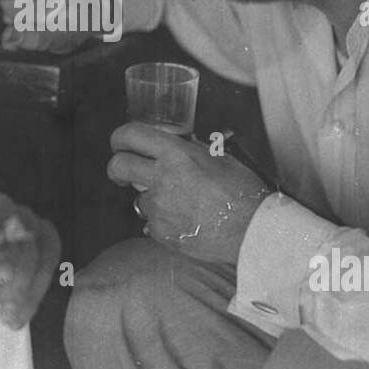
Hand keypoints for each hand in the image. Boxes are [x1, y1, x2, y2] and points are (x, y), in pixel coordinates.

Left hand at [0, 192, 59, 328]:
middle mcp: (0, 208)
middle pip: (9, 221)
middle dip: (8, 252)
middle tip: (3, 278)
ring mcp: (27, 220)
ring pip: (34, 239)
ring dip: (26, 275)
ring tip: (11, 309)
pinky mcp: (47, 238)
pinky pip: (50, 256)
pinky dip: (37, 286)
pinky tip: (20, 313)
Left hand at [108, 123, 272, 264]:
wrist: (251, 232)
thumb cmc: (244, 194)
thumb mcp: (222, 159)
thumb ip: (196, 150)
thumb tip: (184, 143)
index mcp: (177, 154)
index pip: (131, 135)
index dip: (119, 137)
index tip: (119, 143)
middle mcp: (162, 178)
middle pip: (119, 166)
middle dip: (117, 168)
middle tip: (122, 172)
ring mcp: (159, 208)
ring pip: (137, 199)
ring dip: (150, 199)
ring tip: (179, 204)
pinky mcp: (160, 232)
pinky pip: (151, 223)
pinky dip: (163, 222)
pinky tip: (185, 221)